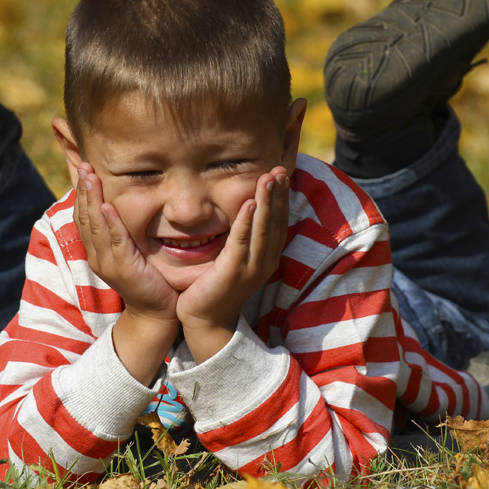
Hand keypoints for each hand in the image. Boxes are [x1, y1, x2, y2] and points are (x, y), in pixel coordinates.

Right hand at [74, 164, 178, 384]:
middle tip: (84, 165)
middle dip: (84, 189)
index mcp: (97, 250)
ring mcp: (108, 262)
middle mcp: (97, 255)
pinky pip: (115, 241)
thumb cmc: (148, 279)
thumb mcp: (131, 251)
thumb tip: (121, 206)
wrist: (157, 312)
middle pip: (84, 217)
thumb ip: (124, 231)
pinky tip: (108, 206)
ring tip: (90, 177)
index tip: (83, 169)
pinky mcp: (124, 268)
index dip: (81, 192)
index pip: (84, 216)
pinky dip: (110, 223)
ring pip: (95, 225)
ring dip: (92, 199)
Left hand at [176, 167, 289, 360]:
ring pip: (263, 228)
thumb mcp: (236, 260)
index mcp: (267, 258)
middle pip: (276, 222)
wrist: (205, 321)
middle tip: (281, 168)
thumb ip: (244, 239)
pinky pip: (241, 241)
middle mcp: (265, 261)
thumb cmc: (217, 287)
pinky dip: (246, 222)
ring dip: (267, 201)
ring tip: (269, 178)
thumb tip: (247, 212)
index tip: (282, 174)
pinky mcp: (233, 271)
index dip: (282, 197)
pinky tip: (250, 203)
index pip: (279, 222)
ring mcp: (250, 267)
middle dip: (278, 193)